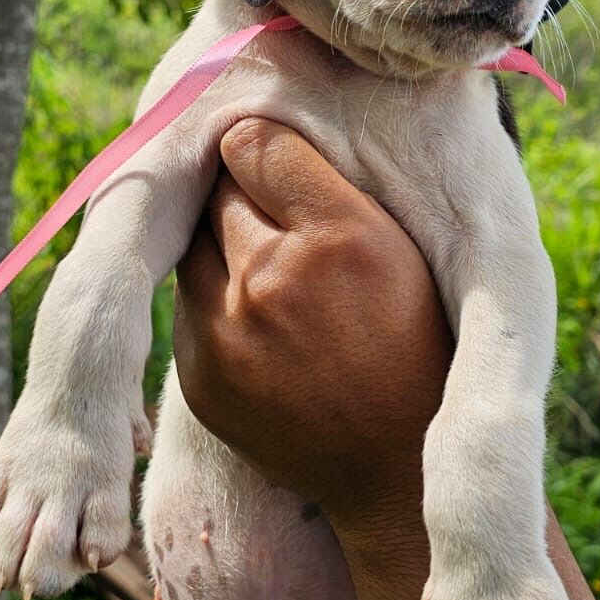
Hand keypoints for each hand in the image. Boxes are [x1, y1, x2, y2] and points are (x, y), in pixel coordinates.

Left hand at [173, 117, 451, 538]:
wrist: (394, 470)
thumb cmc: (412, 344)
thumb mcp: (406, 252)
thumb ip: (338, 188)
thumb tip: (265, 130)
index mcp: (337, 237)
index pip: (255, 142)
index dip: (269, 150)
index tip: (283, 165)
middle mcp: (272, 278)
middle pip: (217, 190)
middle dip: (243, 195)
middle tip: (281, 220)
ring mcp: (226, 332)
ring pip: (193, 242)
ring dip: (222, 245)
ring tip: (272, 275)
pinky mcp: (198, 375)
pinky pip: (186, 303)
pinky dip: (214, 301)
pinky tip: (260, 325)